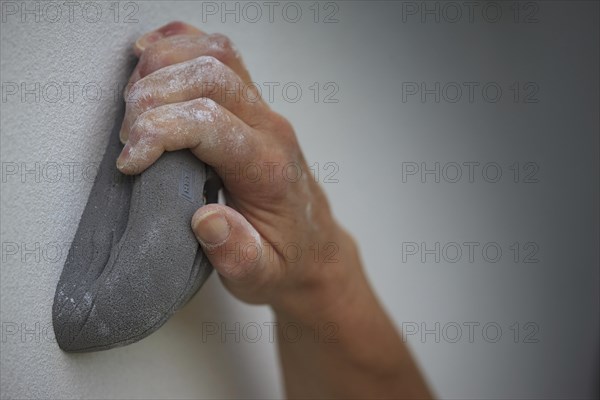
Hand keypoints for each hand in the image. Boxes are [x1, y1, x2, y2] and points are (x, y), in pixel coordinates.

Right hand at [116, 22, 358, 318]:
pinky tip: (154, 53)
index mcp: (268, 169)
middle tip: (127, 136)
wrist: (313, 249)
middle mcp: (269, 129)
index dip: (160, 131)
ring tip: (132, 100)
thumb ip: (237, 254)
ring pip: (216, 56)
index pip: (211, 123)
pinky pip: (222, 56)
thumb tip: (206, 220)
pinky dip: (184, 44)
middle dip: (153, 96)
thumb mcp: (261, 276)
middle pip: (210, 77)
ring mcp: (263, 112)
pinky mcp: (252, 106)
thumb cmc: (284, 260)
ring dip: (164, 65)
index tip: (130, 161)